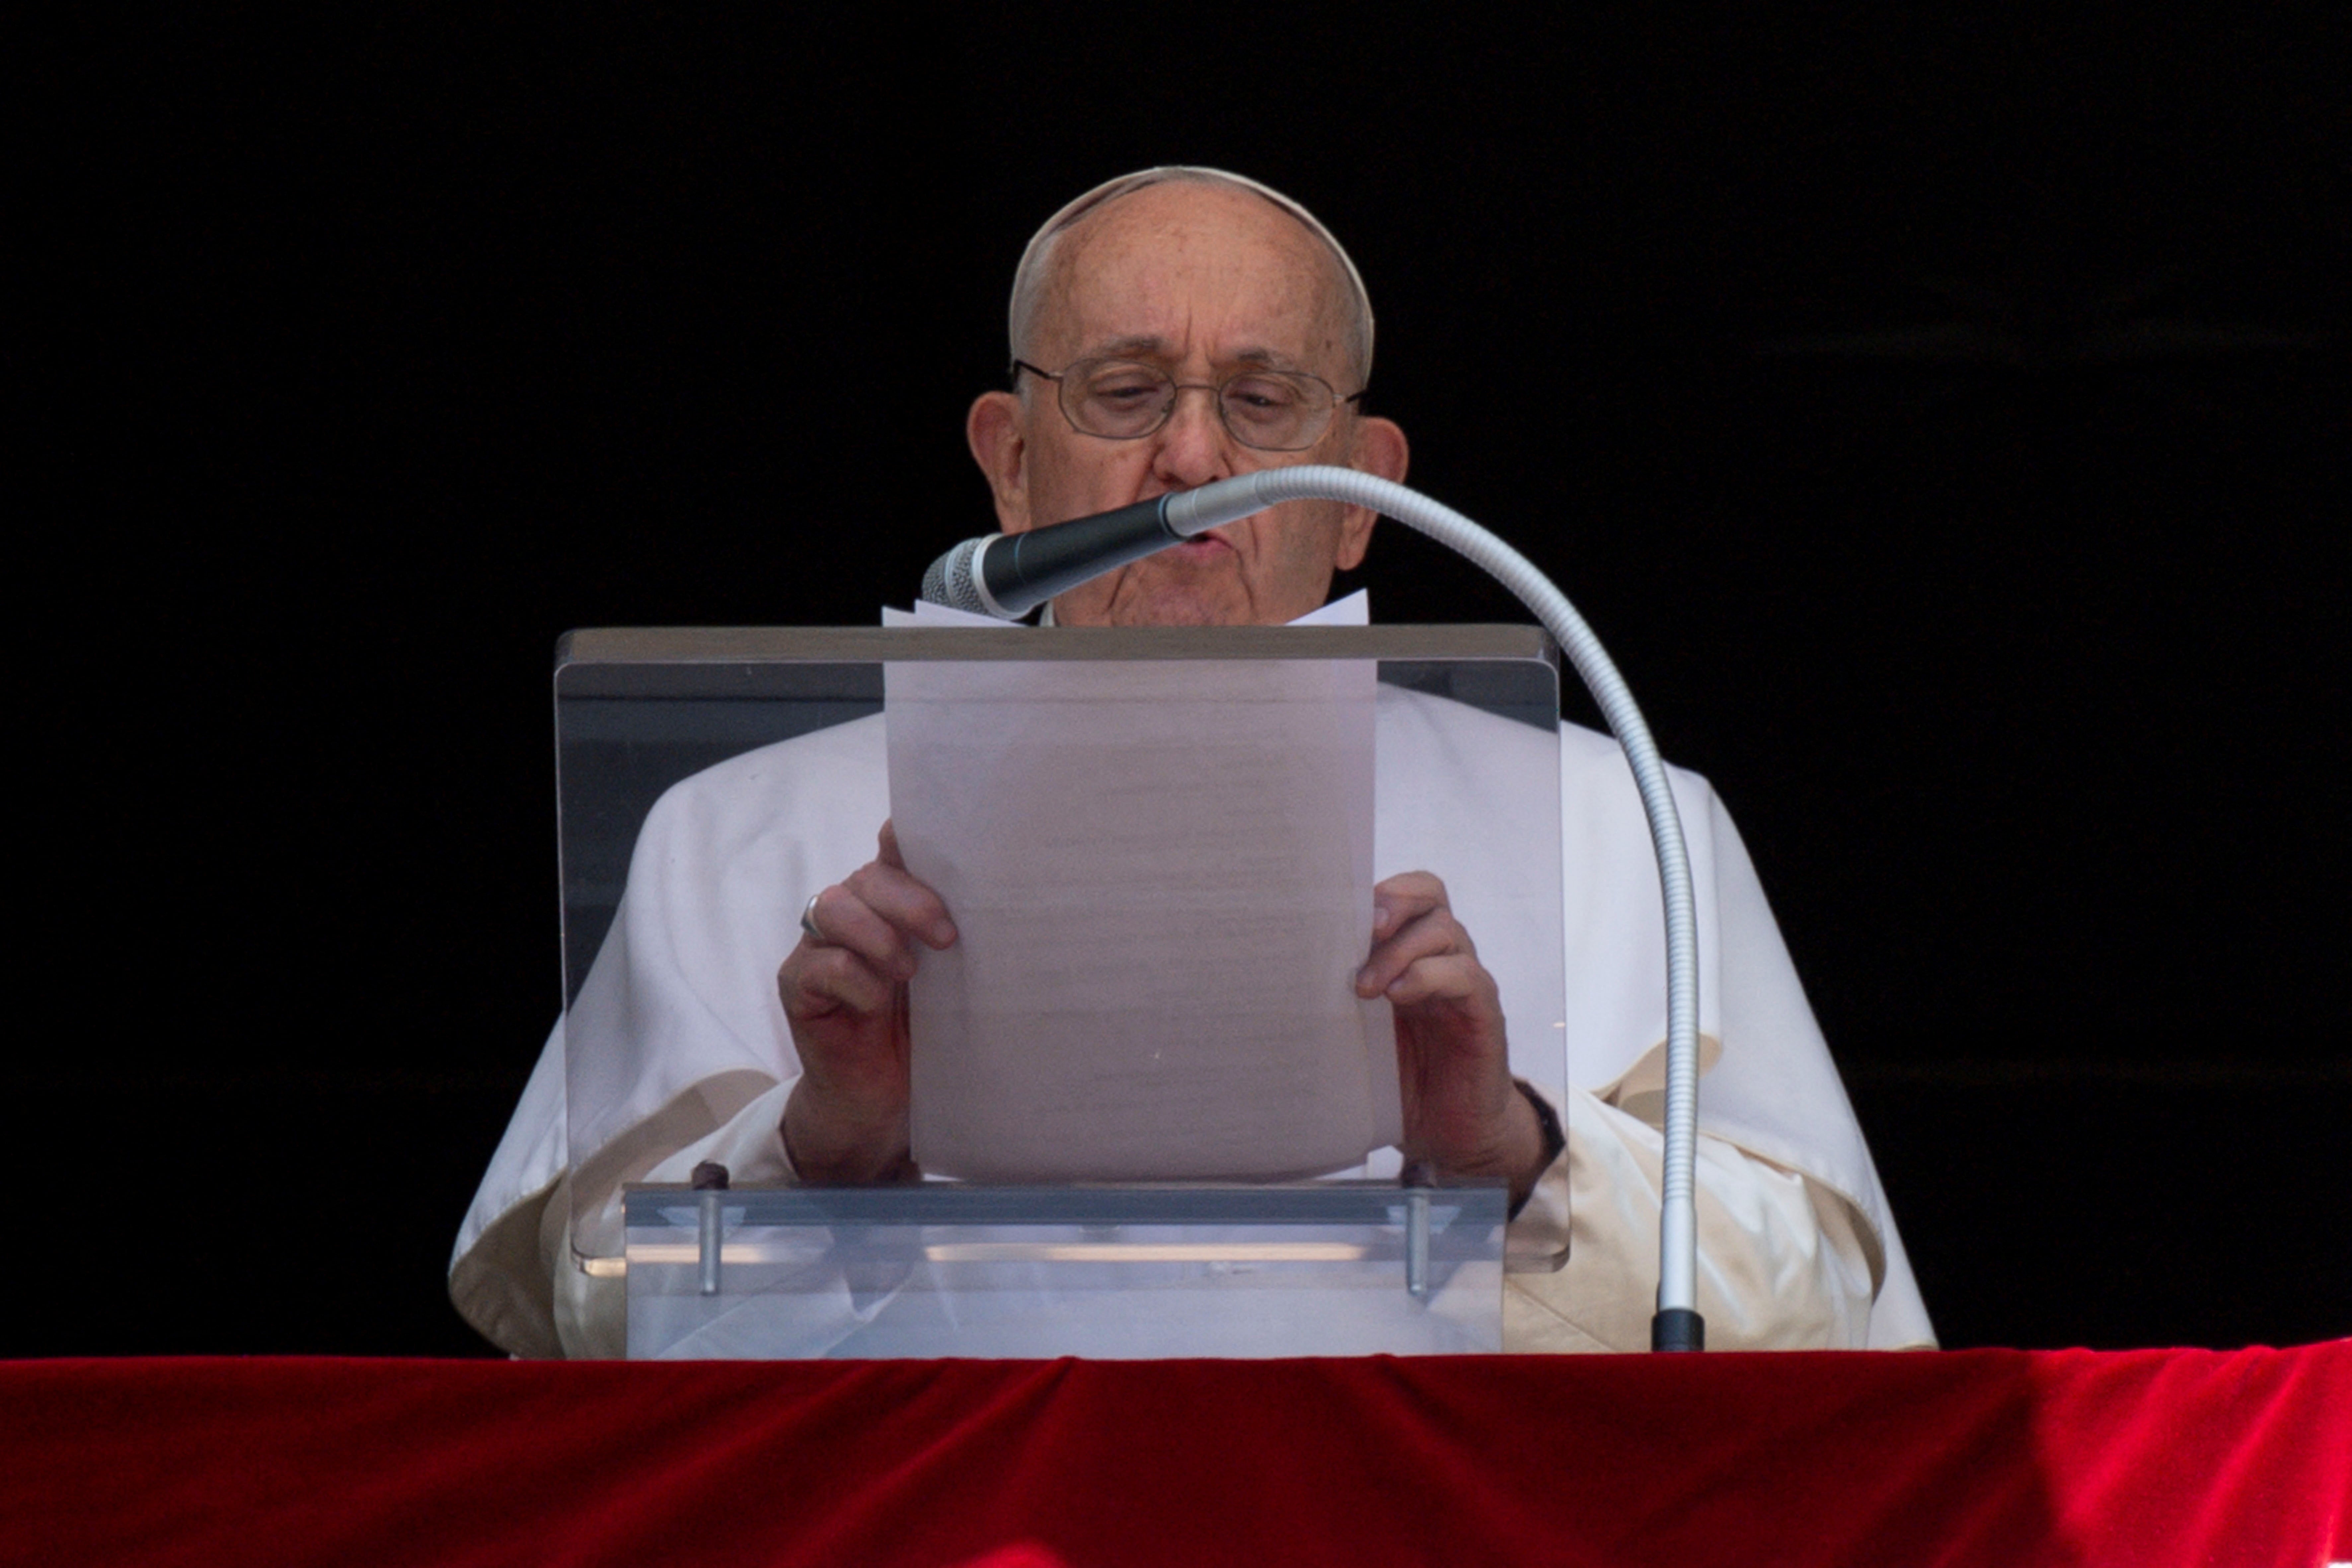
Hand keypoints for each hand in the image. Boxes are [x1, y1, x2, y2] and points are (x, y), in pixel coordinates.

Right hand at [776, 821, 956, 1183]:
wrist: (881, 1104)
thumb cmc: (923, 1033)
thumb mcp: (951, 980)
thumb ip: (955, 937)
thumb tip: (1002, 897)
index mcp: (891, 904)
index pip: (894, 854)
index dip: (908, 841)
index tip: (944, 847)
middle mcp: (851, 916)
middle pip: (867, 877)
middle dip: (908, 900)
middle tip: (945, 938)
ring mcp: (817, 949)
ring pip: (834, 908)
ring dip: (877, 935)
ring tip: (908, 972)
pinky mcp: (797, 987)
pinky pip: (819, 964)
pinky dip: (853, 979)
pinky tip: (875, 1005)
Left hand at [1356, 872, 1549, 1206]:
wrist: (1448, 1133)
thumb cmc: (1395, 1078)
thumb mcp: (1355, 1030)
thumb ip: (1335, 996)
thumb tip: (1277, 970)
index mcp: (1406, 952)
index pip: (1402, 894)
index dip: (1375, 891)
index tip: (1335, 911)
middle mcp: (1438, 957)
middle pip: (1428, 896)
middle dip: (1392, 902)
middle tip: (1361, 930)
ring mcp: (1463, 982)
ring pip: (1444, 931)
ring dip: (1399, 950)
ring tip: (1365, 987)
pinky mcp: (1482, 1012)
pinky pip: (1465, 976)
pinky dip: (1428, 976)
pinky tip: (1400, 995)